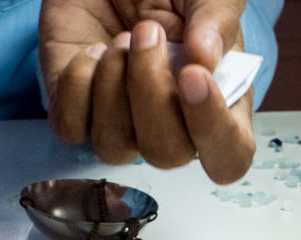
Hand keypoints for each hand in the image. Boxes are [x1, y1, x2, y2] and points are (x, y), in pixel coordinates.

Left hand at [39, 0, 254, 182]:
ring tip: (120, 39)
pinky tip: (92, 50)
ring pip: (114, 147)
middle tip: (146, 32)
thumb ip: (217, 20)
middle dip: (152, 94)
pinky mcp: (75, 114)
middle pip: (166, 155)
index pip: (229, 157)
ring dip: (114, 87)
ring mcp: (119, 125)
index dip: (213, 130)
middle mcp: (170, 125)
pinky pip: (71, 128)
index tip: (193, 76)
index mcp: (217, 103)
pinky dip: (79, 85)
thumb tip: (205, 60)